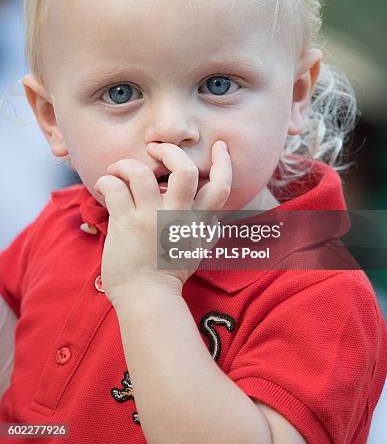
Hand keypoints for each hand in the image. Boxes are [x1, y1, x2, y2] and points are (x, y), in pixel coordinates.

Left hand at [94, 141, 231, 305]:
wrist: (146, 299)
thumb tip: (216, 220)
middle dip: (169, 152)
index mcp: (197, 222)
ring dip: (127, 163)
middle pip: (184, 171)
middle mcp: (176, 217)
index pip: (221, 187)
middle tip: (156, 149)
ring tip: (119, 168)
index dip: (224, 162)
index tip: (219, 146)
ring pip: (141, 173)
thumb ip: (207, 233)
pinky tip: (105, 185)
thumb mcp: (197, 252)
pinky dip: (107, 181)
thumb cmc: (169, 275)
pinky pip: (115, 188)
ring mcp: (150, 219)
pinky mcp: (125, 224)